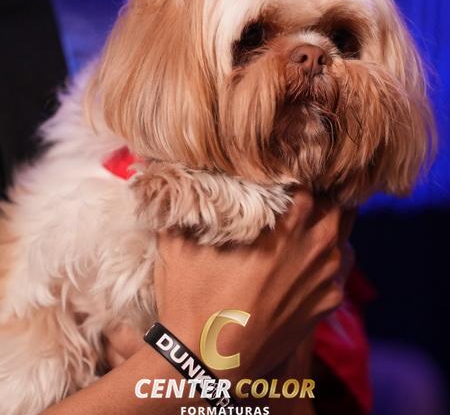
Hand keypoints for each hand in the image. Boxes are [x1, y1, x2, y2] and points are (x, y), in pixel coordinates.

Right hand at [154, 191, 351, 379]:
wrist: (207, 362)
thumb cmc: (193, 298)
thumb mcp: (178, 244)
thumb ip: (185, 204)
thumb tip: (177, 176)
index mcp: (288, 224)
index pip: (311, 182)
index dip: (296, 175)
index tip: (282, 176)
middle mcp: (316, 247)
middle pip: (338, 206)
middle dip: (322, 198)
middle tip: (300, 198)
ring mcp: (326, 279)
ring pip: (344, 238)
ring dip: (328, 228)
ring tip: (305, 228)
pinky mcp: (327, 306)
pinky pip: (340, 271)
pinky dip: (328, 262)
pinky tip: (306, 264)